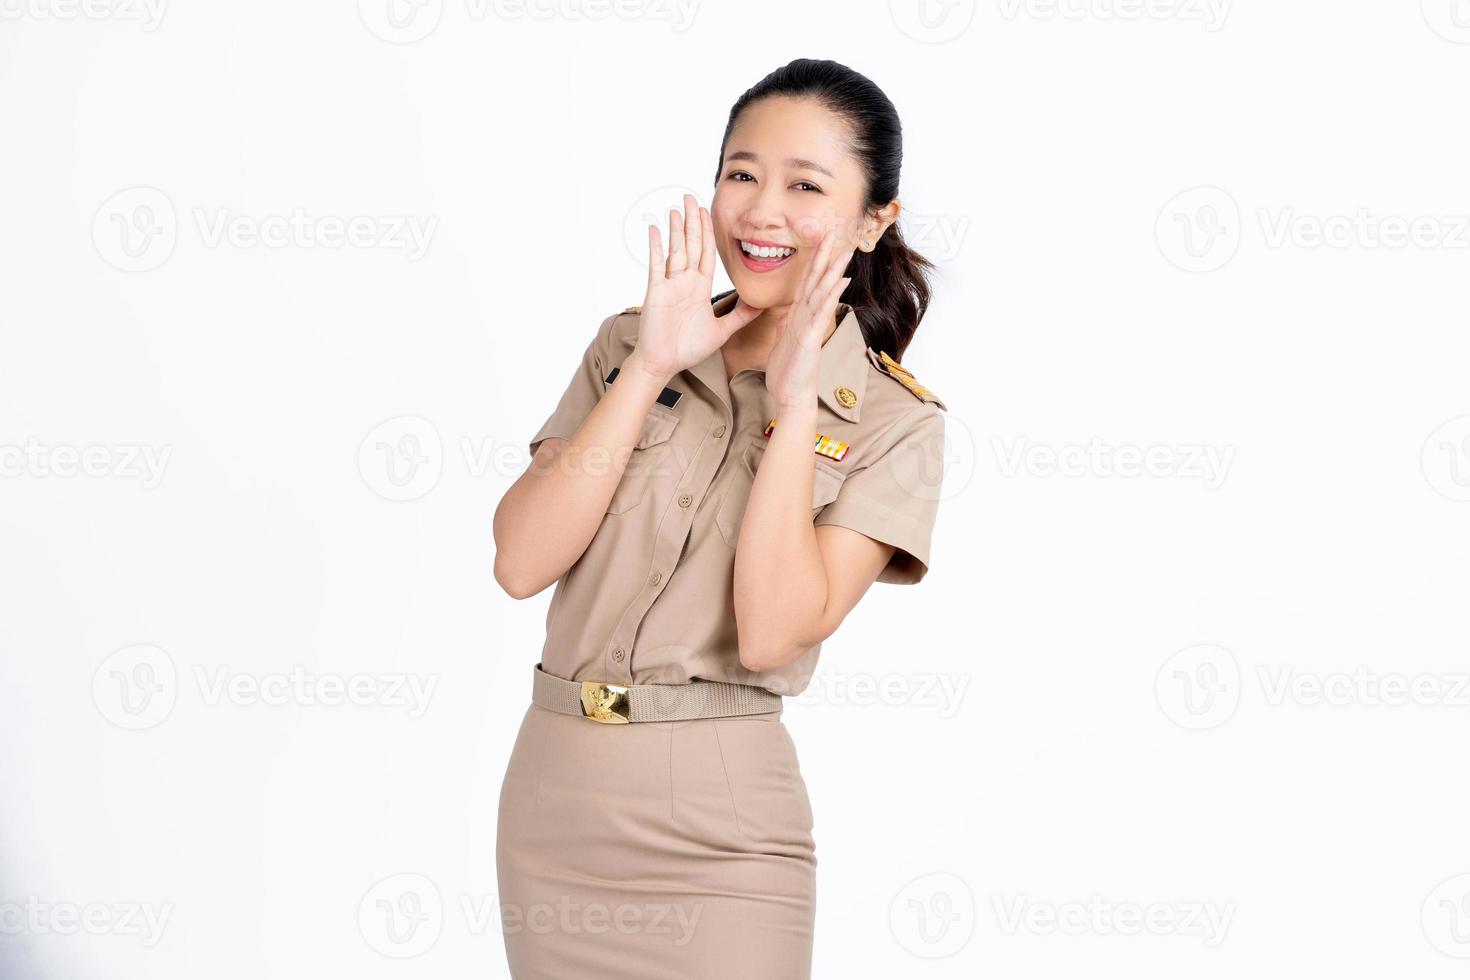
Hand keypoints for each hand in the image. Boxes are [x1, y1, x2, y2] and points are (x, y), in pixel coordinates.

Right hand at [629, 193, 761, 381]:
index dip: (709, 232)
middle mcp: (685, 282)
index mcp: (700, 288)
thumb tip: (763, 304)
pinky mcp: (656, 292)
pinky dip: (656, 247)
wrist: (664, 364)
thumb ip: (741, 316)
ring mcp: (670, 285)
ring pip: (676, 250)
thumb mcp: (722, 331)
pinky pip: (656, 265)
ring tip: (677, 207)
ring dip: (676, 228)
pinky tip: (656, 229)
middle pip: (691, 244)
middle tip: (692, 198)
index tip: (709, 212)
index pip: (707, 253)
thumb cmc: (688, 349)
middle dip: (693, 221)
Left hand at [764, 228, 853, 409]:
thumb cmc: (787, 373)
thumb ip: (785, 325)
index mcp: (799, 317)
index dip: (812, 260)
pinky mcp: (811, 338)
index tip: (818, 240)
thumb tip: (785, 315)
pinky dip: (830, 295)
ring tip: (845, 250)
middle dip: (826, 256)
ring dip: (834, 270)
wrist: (790, 397)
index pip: (806, 282)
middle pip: (818, 281)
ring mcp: (812, 327)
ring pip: (823, 293)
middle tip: (835, 232)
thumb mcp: (782, 342)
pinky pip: (820, 313)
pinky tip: (840, 281)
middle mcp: (808, 318)